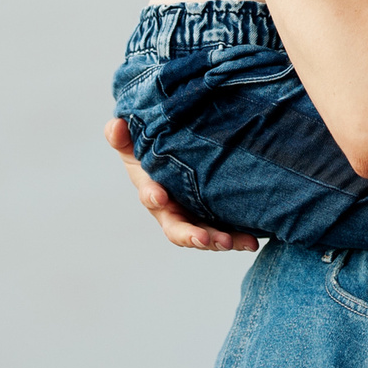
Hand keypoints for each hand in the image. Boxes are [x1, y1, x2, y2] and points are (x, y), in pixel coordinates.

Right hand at [105, 117, 256, 251]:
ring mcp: (196, 220)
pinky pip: (228, 233)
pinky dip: (239, 240)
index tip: (159, 195)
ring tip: (233, 242)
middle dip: (190, 235)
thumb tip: (115, 125)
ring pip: (206, 237)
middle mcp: (174, 212)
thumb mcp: (135, 143)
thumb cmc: (153, 152)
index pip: (151, 197)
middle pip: (179, 230)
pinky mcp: (217, 221)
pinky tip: (252, 242)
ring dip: (219, 241)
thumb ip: (121, 135)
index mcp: (154, 193)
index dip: (153, 196)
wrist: (179, 156)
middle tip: (203, 238)